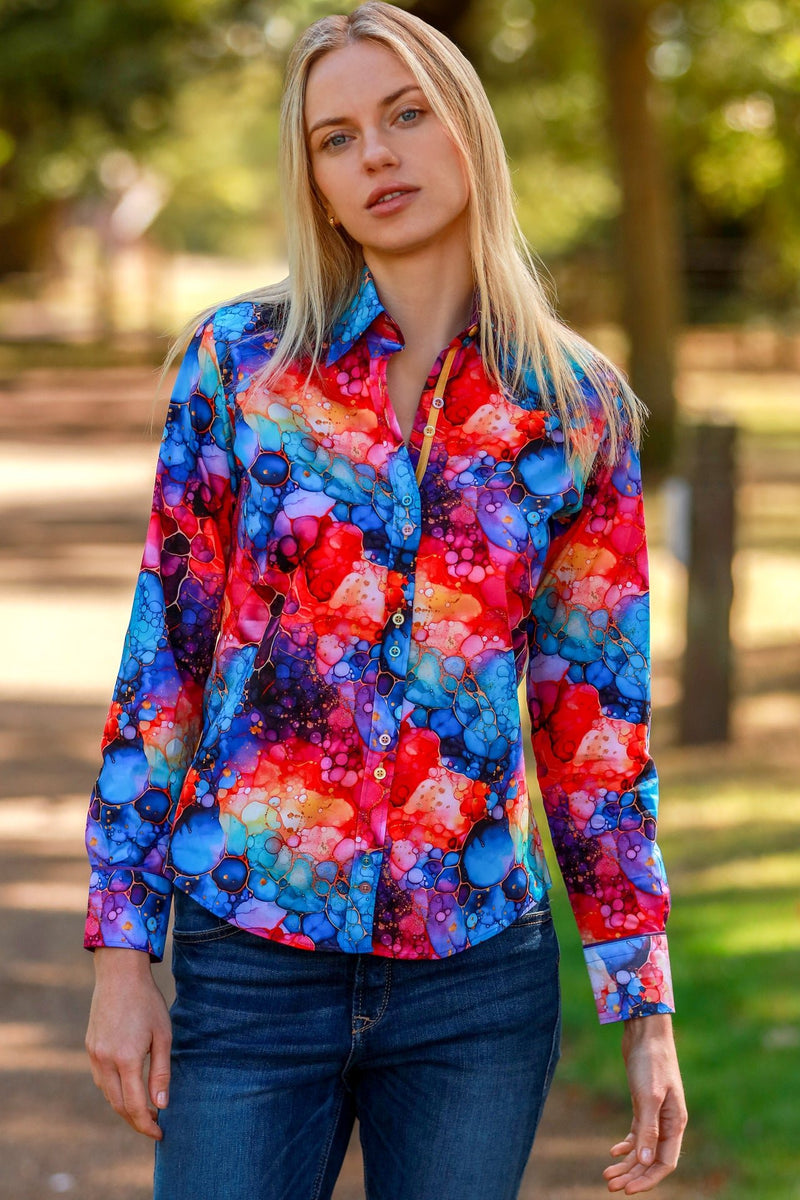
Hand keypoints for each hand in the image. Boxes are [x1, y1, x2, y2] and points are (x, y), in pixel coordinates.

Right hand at [85, 948, 171, 1139]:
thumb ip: (161, 1072)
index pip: (135, 1106)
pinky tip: (128, 1087)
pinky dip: (114, 1090)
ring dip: (124, 1107)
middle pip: (118, 1105)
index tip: (160, 1133)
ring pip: (107, 1094)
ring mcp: (94, 1055)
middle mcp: (105, 1061)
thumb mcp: (163, 1035)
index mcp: (126, 1059)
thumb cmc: (147, 1002)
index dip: (147, 1125)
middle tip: (154, 1126)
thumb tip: (161, 1104)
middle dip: (136, 1121)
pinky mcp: (90, 1047)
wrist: (119, 975)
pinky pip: (100, 1079)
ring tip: (144, 1109)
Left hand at [603, 1013, 687, 1193]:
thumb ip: (648, 1128)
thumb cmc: (651, 1061)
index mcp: (676, 1123)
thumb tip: (646, 1161)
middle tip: (609, 1185)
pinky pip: (638, 1133)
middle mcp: (668, 1122)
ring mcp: (656, 1113)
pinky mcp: (643, 1104)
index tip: (627, 1190)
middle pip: (652, 1159)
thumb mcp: (648, 1095)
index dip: (647, 1180)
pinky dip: (626, 1145)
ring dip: (627, 1163)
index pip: (665, 1163)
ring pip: (643, 1148)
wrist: (645, 1032)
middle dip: (633, 1175)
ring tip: (607, 1175)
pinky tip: (613, 1152)